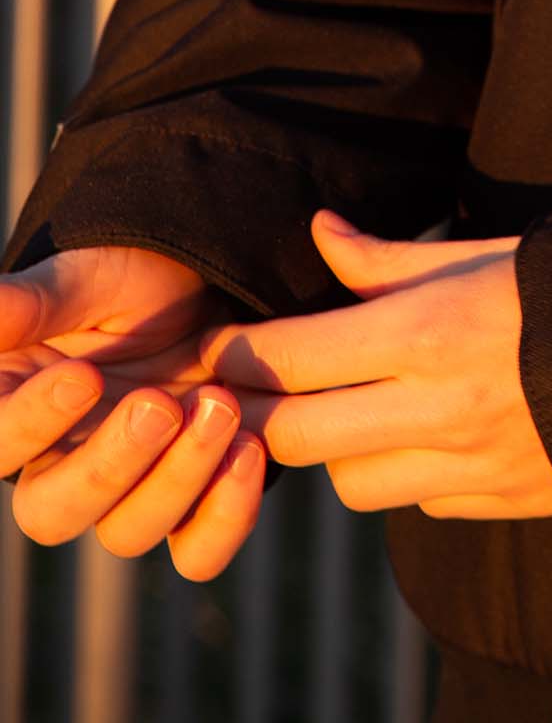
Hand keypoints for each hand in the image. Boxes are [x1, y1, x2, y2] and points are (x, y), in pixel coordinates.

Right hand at [1, 246, 265, 575]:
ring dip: (179, 477)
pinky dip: (226, 516)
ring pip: (128, 531)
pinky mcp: (191, 502)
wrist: (212, 286)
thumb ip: (34, 303)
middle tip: (161, 404)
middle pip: (53, 515)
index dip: (33, 423)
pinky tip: (250, 451)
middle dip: (109, 466)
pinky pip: (198, 551)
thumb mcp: (88, 279)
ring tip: (223, 406)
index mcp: (19, 410)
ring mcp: (128, 491)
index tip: (85, 377)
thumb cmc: (135, 278)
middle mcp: (63, 464)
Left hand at [205, 211, 551, 520]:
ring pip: (350, 485)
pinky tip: (429, 432)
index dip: (239, 354)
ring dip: (339, 450)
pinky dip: (405, 473)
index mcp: (432, 332)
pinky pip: (417, 502)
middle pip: (297, 437)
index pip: (294, 356)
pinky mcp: (502, 501)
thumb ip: (390, 259)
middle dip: (263, 414)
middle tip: (249, 392)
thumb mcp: (484, 251)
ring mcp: (472, 465)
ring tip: (359, 408)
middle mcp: (441, 409)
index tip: (213, 348)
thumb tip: (319, 231)